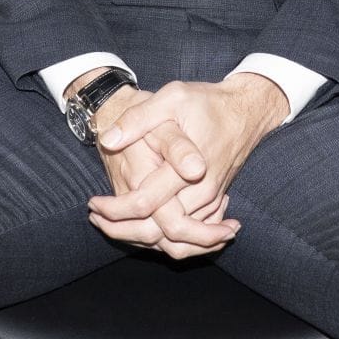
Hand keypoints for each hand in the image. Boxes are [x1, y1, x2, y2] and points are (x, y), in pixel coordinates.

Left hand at [84, 84, 235, 258]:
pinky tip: (138, 226)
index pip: (146, 204)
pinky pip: (190, 237)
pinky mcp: (214, 203)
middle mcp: (201, 192)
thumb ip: (139, 119)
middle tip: (96, 219)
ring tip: (109, 225)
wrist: (246, 111)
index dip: (115, 209)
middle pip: (161, 234)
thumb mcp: (172, 97)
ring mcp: (210, 201)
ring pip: (178, 243)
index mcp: (186, 169)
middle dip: (124, 233)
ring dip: (141, 239)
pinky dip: (162, 239)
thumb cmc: (207, 102)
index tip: (92, 203)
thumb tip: (108, 140)